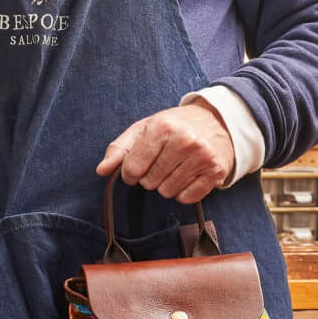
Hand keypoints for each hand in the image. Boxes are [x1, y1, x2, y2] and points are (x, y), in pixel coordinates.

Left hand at [96, 103, 234, 203]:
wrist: (216, 121)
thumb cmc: (174, 126)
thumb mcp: (143, 129)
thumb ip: (119, 149)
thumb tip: (101, 171)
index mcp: (163, 127)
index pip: (133, 168)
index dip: (130, 173)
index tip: (136, 168)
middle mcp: (185, 141)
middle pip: (150, 182)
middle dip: (149, 177)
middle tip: (160, 163)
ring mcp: (203, 157)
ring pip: (168, 192)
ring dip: (166, 185)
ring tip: (174, 168)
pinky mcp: (216, 172)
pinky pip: (187, 198)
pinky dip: (183, 192)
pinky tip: (187, 175)